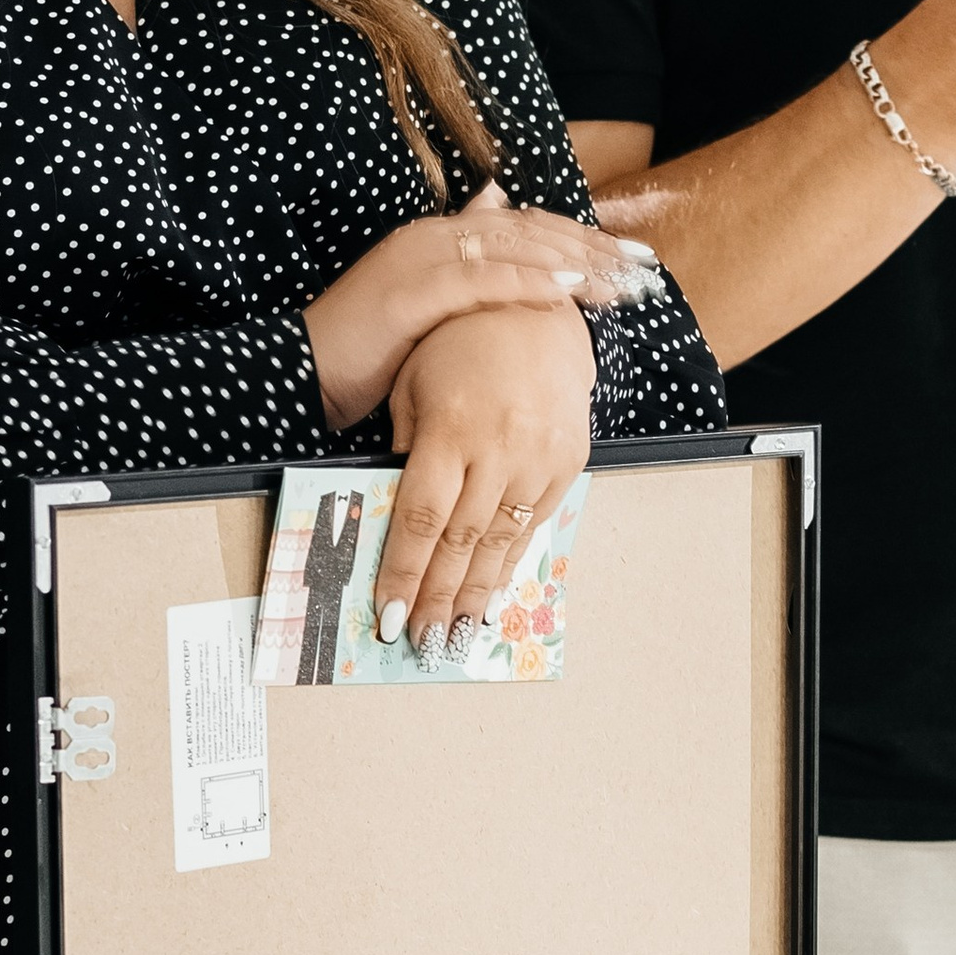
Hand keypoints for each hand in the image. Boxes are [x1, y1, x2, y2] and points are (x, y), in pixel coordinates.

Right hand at [301, 183, 662, 433]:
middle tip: (645, 268)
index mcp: (439, 241)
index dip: (581, 239)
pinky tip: (567, 288)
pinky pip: (479, 280)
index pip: (525, 227)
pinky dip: (526, 281)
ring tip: (622, 280)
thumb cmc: (363, 357)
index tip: (630, 260)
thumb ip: (467, 288)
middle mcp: (433, 237)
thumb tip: (502, 266)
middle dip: (593, 248)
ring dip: (574, 261)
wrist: (297, 375)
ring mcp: (420, 259)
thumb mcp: (426, 318)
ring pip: (513, 247)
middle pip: (530, 230)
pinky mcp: (408, 292)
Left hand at [372, 303, 596, 664]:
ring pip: (499, 542)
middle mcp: (499, 448)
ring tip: (454, 635)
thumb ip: (404, 448)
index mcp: (451, 427)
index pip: (422, 518)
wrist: (540, 312)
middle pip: (460, 542)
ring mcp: (538, 459)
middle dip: (437, 598)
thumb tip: (395, 514)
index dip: (404, 572)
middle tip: (421, 642)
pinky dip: (508, 562)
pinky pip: (532, 525)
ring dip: (475, 594)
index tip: (388, 614)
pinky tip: (490, 591)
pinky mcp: (567, 464)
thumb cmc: (459, 343)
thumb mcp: (414, 385)